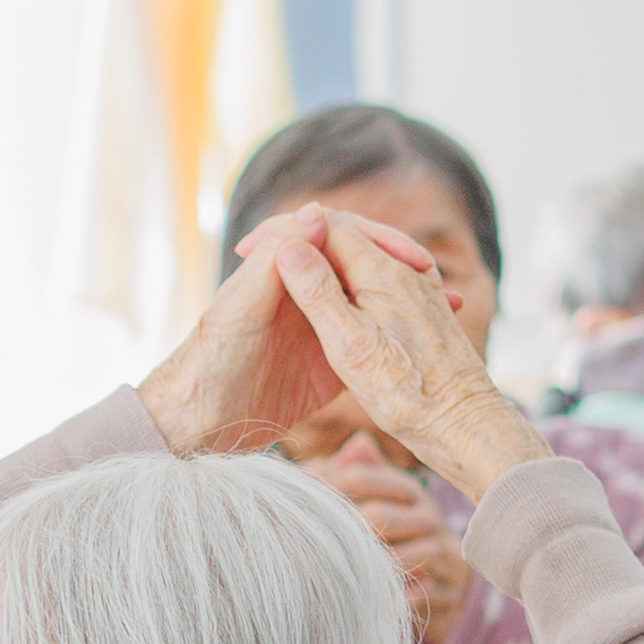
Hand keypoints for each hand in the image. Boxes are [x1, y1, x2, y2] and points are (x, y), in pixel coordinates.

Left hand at [134, 205, 427, 458]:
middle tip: (441, 283)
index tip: (413, 258)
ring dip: (409, 298)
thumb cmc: (207, 365)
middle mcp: (304, 292)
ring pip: (373, 298)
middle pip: (363, 263)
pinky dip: (400, 336)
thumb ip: (276, 263)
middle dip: (404, 267)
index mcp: (282, 269)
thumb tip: (319, 214)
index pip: (339, 235)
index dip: (379, 240)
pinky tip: (430, 342)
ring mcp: (318, 327)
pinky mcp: (329, 363)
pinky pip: (371, 340)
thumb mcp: (242, 311)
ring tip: (449, 306)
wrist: (195, 428)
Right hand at [266, 214, 544, 500]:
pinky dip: (348, 282)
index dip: (286, 233)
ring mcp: (418, 290)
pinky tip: (334, 301)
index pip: (329, 226)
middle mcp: (406, 272)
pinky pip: (378, 280)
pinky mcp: (423, 311)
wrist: (463, 422)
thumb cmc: (404, 391)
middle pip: (348, 236)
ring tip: (288, 274)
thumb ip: (318, 292)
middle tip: (258, 253)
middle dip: (305, 241)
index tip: (248, 248)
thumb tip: (292, 244)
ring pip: (364, 257)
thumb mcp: (349, 344)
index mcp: (383, 272)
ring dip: (325, 261)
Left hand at [316, 436, 470, 643]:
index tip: (294, 500)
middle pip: (379, 517)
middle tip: (305, 547)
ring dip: (369, 572)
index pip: (364, 478)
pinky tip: (372, 607)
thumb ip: (357, 471)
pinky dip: (396, 602)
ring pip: (404, 557)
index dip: (326, 487)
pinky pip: (422, 594)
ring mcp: (441, 553)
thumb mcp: (381, 497)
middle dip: (342, 533)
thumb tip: (349, 442)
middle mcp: (427, 516)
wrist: (448, 578)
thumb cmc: (398, 532)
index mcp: (407, 490)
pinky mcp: (448, 589)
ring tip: (332, 582)